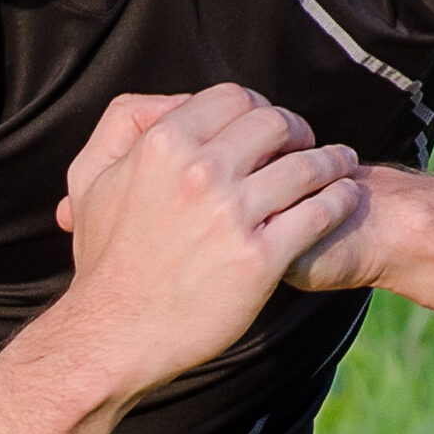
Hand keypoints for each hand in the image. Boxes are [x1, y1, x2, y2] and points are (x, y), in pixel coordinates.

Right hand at [43, 85, 363, 393]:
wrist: (113, 335)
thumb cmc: (104, 261)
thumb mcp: (89, 179)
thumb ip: (122, 124)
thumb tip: (170, 101)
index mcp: (162, 145)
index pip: (233, 98)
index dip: (257, 107)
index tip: (266, 128)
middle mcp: (200, 172)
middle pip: (276, 123)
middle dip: (298, 131)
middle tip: (307, 146)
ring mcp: (233, 215)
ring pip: (307, 165)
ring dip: (332, 161)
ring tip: (341, 166)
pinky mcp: (261, 258)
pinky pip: (320, 212)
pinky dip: (340, 199)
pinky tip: (343, 198)